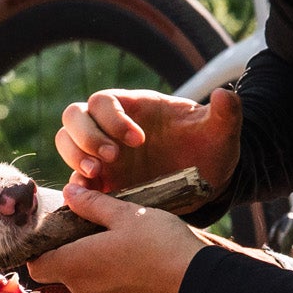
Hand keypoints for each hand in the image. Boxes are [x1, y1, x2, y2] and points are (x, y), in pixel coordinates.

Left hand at [28, 185, 218, 292]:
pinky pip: (108, 292)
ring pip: (86, 282)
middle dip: (70, 250)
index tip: (53, 230)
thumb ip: (92, 204)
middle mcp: (83, 292)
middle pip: (62, 271)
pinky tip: (135, 260)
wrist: (199, 285)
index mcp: (75, 266)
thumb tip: (68, 192)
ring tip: (117, 240)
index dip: (39, 249)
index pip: (36, 266)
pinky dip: (113, 277)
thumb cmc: (160, 245)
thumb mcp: (126, 214)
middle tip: (91, 225)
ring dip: (93, 263)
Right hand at [58, 85, 242, 201]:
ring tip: (98, 178)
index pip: (104, 101)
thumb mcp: (222, 132)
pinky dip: (76, 187)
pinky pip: (75, 179)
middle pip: (74, 117)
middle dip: (86, 137)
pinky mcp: (103, 181)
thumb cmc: (211, 147)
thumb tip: (225, 94)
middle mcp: (112, 126)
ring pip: (67, 143)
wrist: (208, 178)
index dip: (113, 118)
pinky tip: (92, 199)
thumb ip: (225, 114)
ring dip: (75, 157)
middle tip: (112, 160)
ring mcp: (103, 154)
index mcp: (136, 106)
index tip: (138, 140)